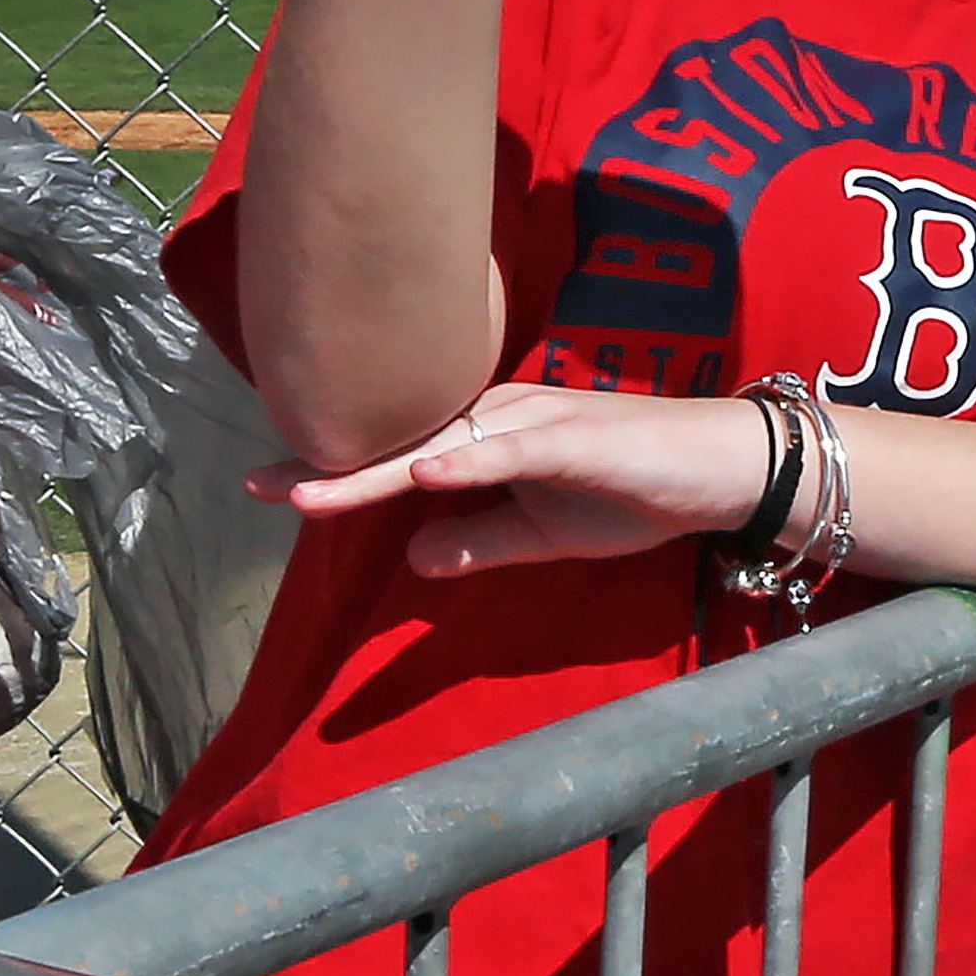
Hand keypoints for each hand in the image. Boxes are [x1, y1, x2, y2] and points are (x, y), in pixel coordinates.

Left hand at [273, 380, 771, 580]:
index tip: (265, 485)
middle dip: (330, 463)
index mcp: (487, 437)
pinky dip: (467, 462)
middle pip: (402, 441)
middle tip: (256, 483)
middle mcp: (500, 416)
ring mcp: (536, 422)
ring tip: (311, 492)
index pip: (398, 456)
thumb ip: (478, 542)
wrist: (718, 469)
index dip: (335, 471)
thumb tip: (412, 559)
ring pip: (443, 442)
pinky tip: (423, 476)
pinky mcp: (578, 438)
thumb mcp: (542, 534)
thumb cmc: (632, 490)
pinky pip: (513, 449)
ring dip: (377, 468)